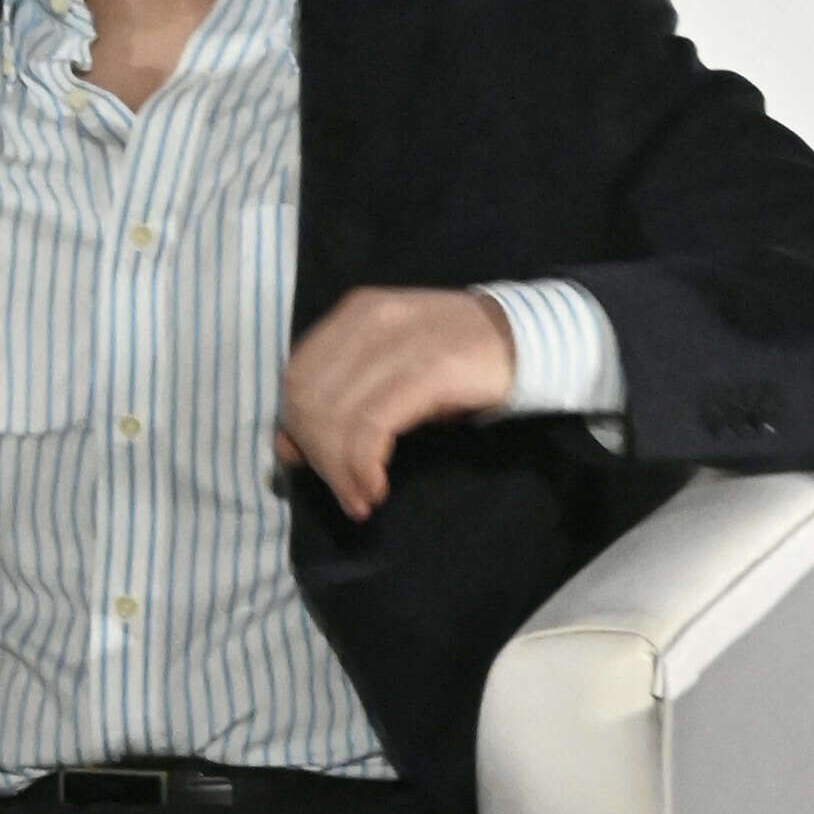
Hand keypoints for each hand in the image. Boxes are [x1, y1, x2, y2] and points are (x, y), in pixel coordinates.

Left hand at [275, 286, 515, 521]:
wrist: (527, 340)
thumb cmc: (456, 360)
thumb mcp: (390, 370)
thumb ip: (340, 398)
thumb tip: (287, 446)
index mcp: (354, 314)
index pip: (296, 375)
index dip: (298, 428)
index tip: (316, 467)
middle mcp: (368, 321)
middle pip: (310, 399)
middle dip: (319, 456)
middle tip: (344, 490)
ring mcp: (398, 342)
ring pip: (336, 416)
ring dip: (340, 471)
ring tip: (360, 498)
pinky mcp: (427, 370)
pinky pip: (373, 426)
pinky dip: (364, 465)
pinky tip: (376, 487)